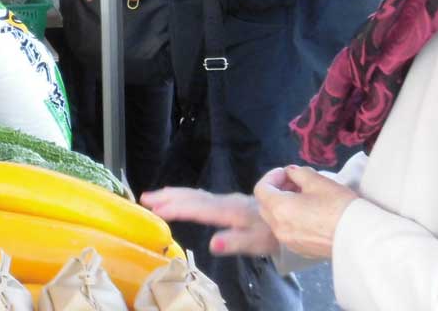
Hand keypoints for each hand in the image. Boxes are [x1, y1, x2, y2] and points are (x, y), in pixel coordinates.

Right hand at [141, 187, 279, 256]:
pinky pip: (200, 196)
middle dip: (168, 197)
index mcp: (229, 211)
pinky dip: (185, 195)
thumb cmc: (273, 233)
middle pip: (192, 197)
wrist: (292, 216)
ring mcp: (225, 200)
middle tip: (145, 198)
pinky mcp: (228, 202)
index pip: (197, 209)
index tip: (155, 209)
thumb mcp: (258, 242)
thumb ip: (235, 242)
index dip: (176, 208)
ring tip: (154, 196)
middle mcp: (224, 202)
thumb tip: (211, 243)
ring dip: (173, 194)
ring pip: (195, 194)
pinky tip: (179, 197)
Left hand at [254, 165, 358, 259]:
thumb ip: (298, 173)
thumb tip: (291, 172)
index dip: (271, 176)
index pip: (261, 189)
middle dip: (275, 190)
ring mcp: (289, 241)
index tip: (286, 172)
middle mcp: (279, 228)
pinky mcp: (301, 250)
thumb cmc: (340, 207)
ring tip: (303, 196)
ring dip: (282, 205)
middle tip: (294, 181)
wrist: (362, 238)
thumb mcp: (318, 181)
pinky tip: (309, 213)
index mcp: (279, 209)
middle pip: (265, 205)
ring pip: (275, 219)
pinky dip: (290, 219)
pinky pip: (287, 231)